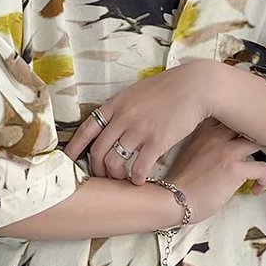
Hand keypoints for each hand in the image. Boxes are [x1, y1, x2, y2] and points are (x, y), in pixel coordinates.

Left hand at [64, 59, 217, 183]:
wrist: (196, 86)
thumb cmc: (167, 89)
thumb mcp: (135, 93)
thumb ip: (119, 109)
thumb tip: (106, 124)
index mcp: (115, 105)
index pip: (86, 129)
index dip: (75, 148)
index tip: (69, 161)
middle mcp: (123, 118)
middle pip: (97, 151)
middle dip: (96, 169)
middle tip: (102, 176)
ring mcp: (139, 130)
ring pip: (114, 162)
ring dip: (115, 176)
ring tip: (121, 179)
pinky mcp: (157, 141)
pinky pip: (138, 167)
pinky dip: (136, 178)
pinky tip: (139, 180)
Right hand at [163, 119, 265, 224]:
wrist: (172, 199)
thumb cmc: (178, 182)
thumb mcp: (189, 155)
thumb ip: (207, 147)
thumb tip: (225, 155)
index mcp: (203, 131)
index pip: (231, 115)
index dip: (245, 124)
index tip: (250, 134)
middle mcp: (216, 136)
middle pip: (249, 124)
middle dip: (262, 134)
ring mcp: (227, 151)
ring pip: (260, 142)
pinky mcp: (235, 169)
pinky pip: (263, 169)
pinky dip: (264, 180)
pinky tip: (257, 189)